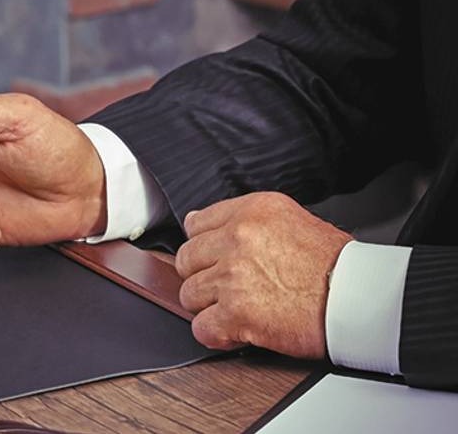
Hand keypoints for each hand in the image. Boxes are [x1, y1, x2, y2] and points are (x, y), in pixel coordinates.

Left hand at [175, 192, 352, 357]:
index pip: (196, 224)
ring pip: (189, 295)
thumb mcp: (294, 220)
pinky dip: (216, 335)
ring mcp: (233, 276)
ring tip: (239, 309)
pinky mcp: (236, 312)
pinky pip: (201, 328)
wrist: (361, 299)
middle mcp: (239, 238)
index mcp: (253, 212)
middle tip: (229, 289)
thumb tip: (202, 223)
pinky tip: (236, 331)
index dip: (204, 247)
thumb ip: (248, 221)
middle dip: (204, 277)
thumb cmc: (338, 266)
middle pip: (187, 260)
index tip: (213, 259)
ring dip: (209, 307)